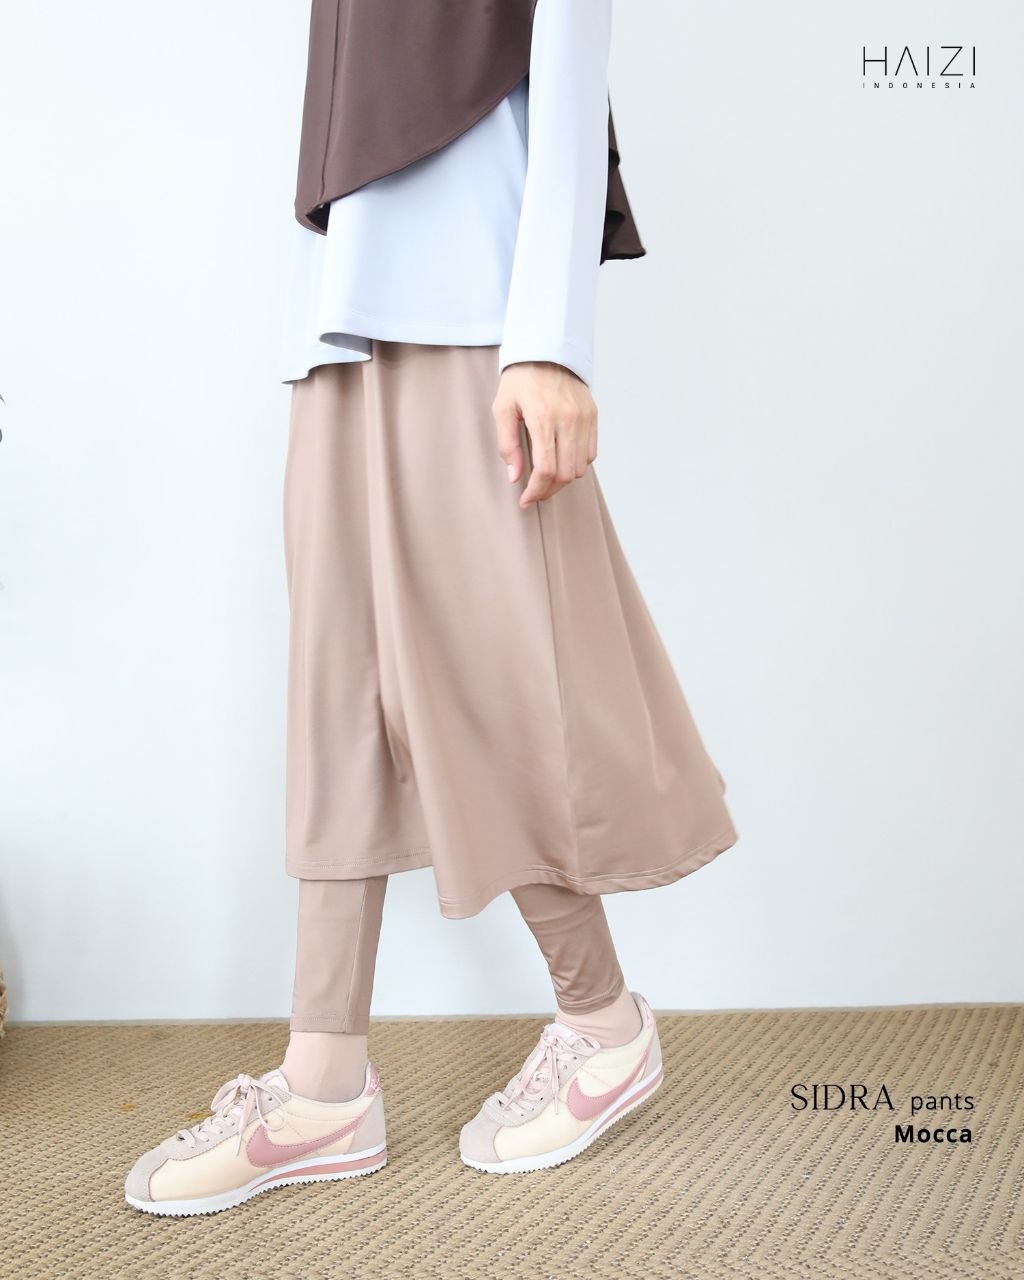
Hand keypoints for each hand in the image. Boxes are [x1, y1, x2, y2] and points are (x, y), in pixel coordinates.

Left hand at [492, 362, 597, 507]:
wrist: (548, 350)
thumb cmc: (521, 380)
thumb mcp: (503, 409)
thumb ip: (507, 445)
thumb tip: (515, 477)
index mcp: (542, 417)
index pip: (546, 469)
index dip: (536, 491)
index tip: (525, 500)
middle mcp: (568, 419)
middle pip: (565, 474)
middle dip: (548, 490)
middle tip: (533, 493)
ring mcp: (584, 418)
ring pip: (580, 468)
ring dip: (563, 480)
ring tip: (546, 479)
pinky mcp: (593, 416)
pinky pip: (591, 454)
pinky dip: (577, 464)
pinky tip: (561, 461)